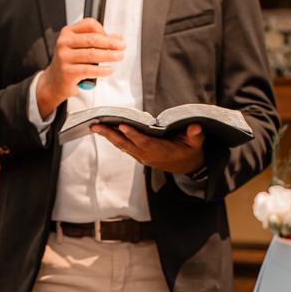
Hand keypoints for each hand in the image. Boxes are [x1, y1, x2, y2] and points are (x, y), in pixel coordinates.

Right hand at [37, 18, 124, 118]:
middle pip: (92, 39)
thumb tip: (117, 38)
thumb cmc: (69, 63)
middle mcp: (64, 43)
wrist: (55, 82)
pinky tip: (109, 70)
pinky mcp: (68, 72)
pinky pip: (89, 70)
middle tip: (122, 46)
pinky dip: (102, 70)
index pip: (89, 25)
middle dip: (110, 43)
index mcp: (68, 33)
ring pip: (92, 54)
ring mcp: (64, 58)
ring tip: (119, 56)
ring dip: (109, 55)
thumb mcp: (80, 48)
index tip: (111, 38)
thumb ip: (98, 41)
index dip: (103, 30)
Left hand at [91, 123, 205, 175]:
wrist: (186, 165)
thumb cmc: (190, 150)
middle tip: (96, 126)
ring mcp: (141, 156)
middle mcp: (147, 155)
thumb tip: (194, 127)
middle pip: (126, 144)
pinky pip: (123, 145)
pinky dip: (113, 137)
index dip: (133, 135)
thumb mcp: (196, 143)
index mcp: (161, 151)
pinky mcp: (138, 154)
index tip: (122, 126)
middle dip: (110, 134)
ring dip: (108, 136)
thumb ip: (195, 135)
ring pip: (122, 145)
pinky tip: (103, 129)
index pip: (144, 143)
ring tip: (94, 126)